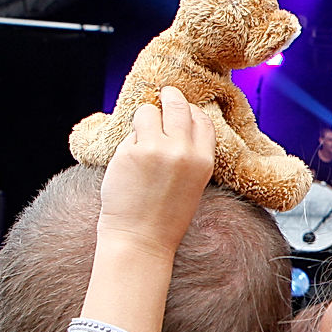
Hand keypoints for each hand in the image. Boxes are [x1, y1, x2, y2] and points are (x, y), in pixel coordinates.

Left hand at [97, 86, 215, 258]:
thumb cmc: (164, 215)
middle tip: (163, 92)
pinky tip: (128, 162)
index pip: (202, 120)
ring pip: (148, 112)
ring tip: (140, 138)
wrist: (141, 239)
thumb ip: (189, 153)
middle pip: (178, 106)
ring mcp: (157, 150)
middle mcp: (184, 152)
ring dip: (142, 119)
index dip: (191, 110)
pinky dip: (127, 142)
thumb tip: (174, 120)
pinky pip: (128, 133)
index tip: (181, 106)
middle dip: (169, 96)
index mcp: (204, 161)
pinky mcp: (131, 152)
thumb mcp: (192, 183)